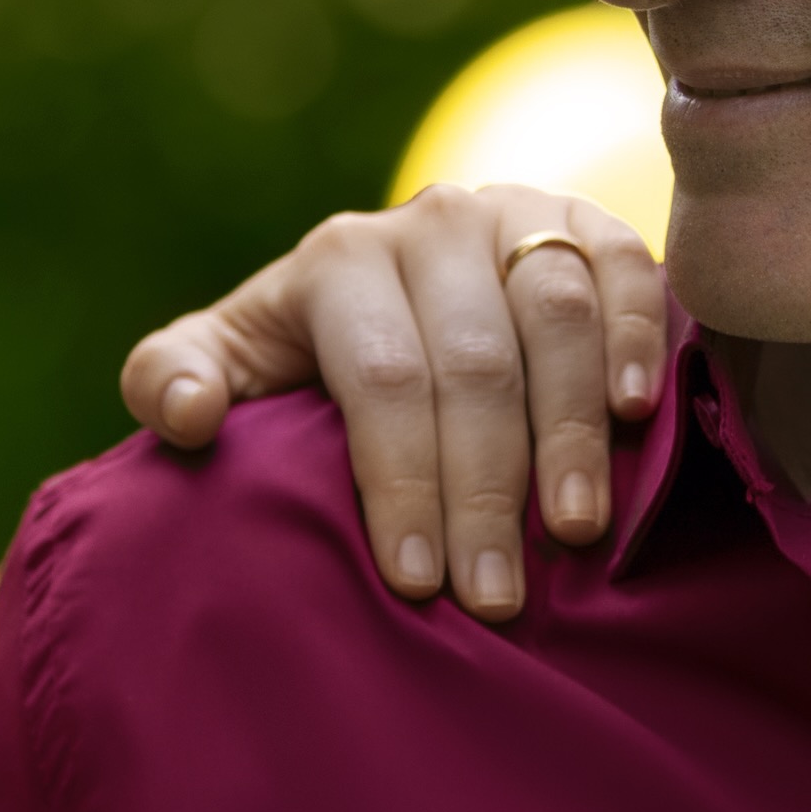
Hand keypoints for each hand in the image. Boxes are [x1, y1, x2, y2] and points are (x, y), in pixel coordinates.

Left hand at [118, 184, 669, 619]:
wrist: (403, 284)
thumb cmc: (310, 354)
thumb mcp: (230, 360)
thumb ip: (173, 378)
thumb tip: (191, 417)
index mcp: (339, 259)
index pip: (380, 377)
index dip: (401, 482)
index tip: (416, 582)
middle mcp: (430, 222)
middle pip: (471, 363)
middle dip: (483, 490)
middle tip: (496, 596)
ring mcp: (516, 215)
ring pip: (554, 317)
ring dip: (568, 431)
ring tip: (573, 531)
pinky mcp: (588, 224)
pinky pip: (626, 271)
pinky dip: (637, 338)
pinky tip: (636, 416)